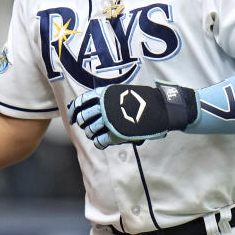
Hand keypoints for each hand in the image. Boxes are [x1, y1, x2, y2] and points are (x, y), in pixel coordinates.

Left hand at [68, 82, 197, 148]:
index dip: (74, 110)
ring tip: (96, 134)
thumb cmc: (143, 99)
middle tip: (87, 126)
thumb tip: (91, 105)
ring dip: (91, 134)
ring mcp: (109, 120)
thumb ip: (107, 98)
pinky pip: (100, 141)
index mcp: (104, 94)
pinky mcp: (116, 133)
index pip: (81, 102)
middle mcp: (104, 106)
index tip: (73, 116)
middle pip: (83, 117)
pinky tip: (102, 142)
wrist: (161, 108)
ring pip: (90, 130)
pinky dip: (99, 143)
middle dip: (83, 123)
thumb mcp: (122, 92)